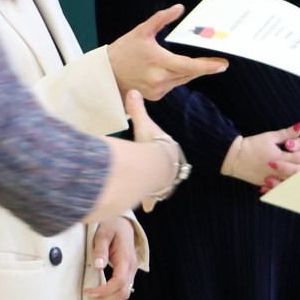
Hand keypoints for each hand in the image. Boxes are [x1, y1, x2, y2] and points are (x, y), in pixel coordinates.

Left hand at [83, 216, 139, 299]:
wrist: (123, 223)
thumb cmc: (113, 226)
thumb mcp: (103, 234)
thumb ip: (101, 250)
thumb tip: (98, 266)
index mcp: (126, 258)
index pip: (119, 282)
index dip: (104, 290)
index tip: (89, 291)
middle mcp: (132, 266)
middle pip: (123, 291)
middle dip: (105, 298)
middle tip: (89, 296)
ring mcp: (132, 270)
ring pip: (125, 293)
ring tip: (94, 298)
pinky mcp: (128, 272)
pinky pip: (124, 289)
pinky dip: (114, 296)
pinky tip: (103, 295)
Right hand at [109, 4, 228, 100]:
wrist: (106, 74)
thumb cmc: (124, 50)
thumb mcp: (142, 31)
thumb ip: (162, 18)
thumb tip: (179, 7)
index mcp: (158, 61)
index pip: (189, 66)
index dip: (208, 66)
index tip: (222, 64)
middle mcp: (159, 79)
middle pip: (189, 73)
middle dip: (203, 67)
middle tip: (219, 63)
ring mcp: (157, 90)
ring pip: (182, 79)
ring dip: (189, 72)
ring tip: (197, 64)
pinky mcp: (155, 97)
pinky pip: (173, 85)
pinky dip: (176, 77)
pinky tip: (173, 70)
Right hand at [124, 91, 182, 212]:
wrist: (158, 165)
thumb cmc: (152, 144)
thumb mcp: (144, 125)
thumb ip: (137, 110)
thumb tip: (133, 91)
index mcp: (165, 148)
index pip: (162, 146)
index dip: (158, 148)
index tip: (155, 149)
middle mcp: (167, 164)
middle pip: (163, 167)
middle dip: (158, 171)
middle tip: (151, 173)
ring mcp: (163, 178)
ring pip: (160, 183)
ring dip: (155, 186)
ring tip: (150, 190)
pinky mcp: (158, 190)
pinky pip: (155, 196)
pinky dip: (151, 201)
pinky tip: (149, 208)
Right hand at [221, 122, 299, 188]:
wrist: (233, 157)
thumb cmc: (251, 144)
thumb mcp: (269, 137)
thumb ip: (287, 134)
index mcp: (280, 157)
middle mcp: (277, 170)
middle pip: (299, 171)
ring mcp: (271, 178)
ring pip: (291, 182)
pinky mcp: (266, 183)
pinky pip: (280, 188)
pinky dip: (290, 188)